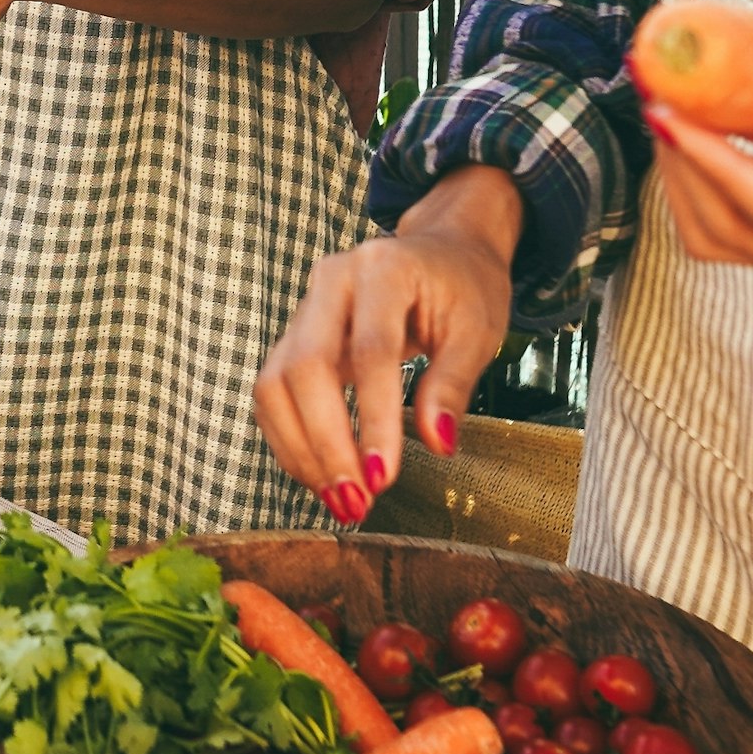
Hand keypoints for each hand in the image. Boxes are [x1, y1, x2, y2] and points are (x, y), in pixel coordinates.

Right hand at [254, 170, 520, 524]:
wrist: (439, 250)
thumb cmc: (463, 287)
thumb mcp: (478, 331)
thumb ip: (452, 385)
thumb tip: (437, 444)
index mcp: (383, 269)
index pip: (370, 352)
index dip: (372, 419)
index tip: (384, 478)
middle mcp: (331, 283)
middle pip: (304, 367)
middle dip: (325, 443)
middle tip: (354, 503)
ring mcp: (304, 308)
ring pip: (275, 383)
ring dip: (300, 449)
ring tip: (338, 499)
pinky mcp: (293, 337)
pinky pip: (275, 392)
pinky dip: (292, 439)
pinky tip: (322, 473)